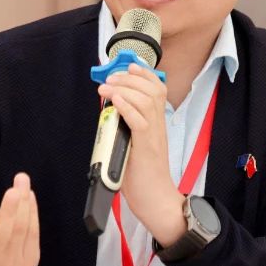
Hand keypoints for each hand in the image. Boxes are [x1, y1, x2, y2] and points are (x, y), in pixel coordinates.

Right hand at [0, 172, 39, 265]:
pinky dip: (31, 211)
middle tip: (14, 190)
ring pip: (20, 230)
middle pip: (2, 236)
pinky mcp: (29, 263)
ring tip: (22, 179)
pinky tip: (29, 194)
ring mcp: (12, 265)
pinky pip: (32, 233)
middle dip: (9, 211)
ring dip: (23, 204)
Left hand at [96, 63, 186, 245]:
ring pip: (145, 100)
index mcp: (157, 123)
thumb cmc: (143, 175)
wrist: (156, 199)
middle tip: (111, 78)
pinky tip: (116, 101)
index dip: (144, 74)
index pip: (157, 89)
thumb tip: (110, 113)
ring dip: (124, 89)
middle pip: (151, 89)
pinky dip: (127, 107)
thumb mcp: (135, 145)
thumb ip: (127, 128)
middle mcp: (158, 125)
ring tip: (107, 88)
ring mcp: (153, 135)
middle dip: (129, 78)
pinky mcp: (146, 147)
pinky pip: (139, 121)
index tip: (128, 66)